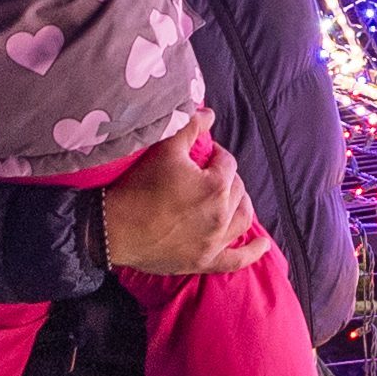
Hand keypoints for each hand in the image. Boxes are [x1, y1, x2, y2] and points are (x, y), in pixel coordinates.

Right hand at [97, 133, 252, 278]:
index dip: (216, 154)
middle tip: (208, 174)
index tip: (203, 155)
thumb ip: (190, 127)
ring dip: (241, 206)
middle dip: (226, 178)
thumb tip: (209, 113)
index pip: (227, 162)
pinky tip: (262, 245)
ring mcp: (215, 241)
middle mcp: (221, 214)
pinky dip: (252, 252)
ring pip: (242, 219)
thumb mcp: (165, 148)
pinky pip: (236, 259)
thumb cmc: (139, 185)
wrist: (114, 228)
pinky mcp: (204, 261)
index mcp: (216, 186)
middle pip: (237, 190)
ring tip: (235, 198)